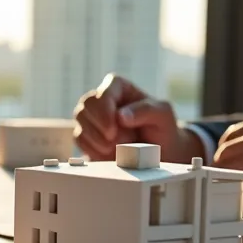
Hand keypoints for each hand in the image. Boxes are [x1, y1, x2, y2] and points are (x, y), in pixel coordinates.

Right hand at [73, 73, 204, 162]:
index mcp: (119, 88)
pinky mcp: (87, 136)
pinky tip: (109, 154)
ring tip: (117, 149)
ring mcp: (92, 118)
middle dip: (98, 128)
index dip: (104, 110)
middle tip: (114, 142)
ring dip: (96, 140)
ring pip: (79, 124)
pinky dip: (93, 149)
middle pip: (85, 107)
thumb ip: (146, 110)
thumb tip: (120, 116)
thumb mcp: (163, 114)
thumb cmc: (162, 128)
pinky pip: (80, 140)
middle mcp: (102, 100)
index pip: (103, 92)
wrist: (159, 152)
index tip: (113, 129)